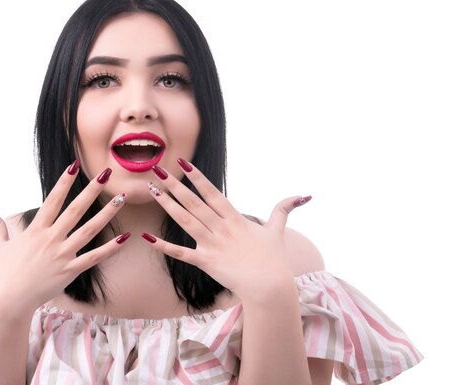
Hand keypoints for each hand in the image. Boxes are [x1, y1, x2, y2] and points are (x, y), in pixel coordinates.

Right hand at [0, 162, 127, 317]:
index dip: (64, 182)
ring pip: (89, 230)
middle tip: (106, 174)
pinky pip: (94, 258)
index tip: (74, 165)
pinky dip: (110, 249)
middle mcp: (51, 239)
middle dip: (92, 190)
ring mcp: (62, 255)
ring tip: (122, 199)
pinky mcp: (70, 271)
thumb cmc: (2, 274)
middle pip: (76, 210)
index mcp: (36, 230)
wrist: (7, 302)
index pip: (52, 200)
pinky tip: (125, 238)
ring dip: (107, 213)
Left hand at [144, 159, 310, 300]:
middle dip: (174, 185)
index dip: (196, 178)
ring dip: (167, 205)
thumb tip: (303, 195)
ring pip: (185, 221)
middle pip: (193, 202)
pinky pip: (182, 253)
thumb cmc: (274, 260)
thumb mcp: (278, 231)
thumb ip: (284, 210)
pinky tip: (147, 238)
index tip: (182, 164)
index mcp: (235, 218)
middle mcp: (221, 228)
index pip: (212, 193)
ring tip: (151, 191)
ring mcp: (212, 245)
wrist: (270, 287)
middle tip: (156, 170)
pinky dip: (164, 246)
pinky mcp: (206, 262)